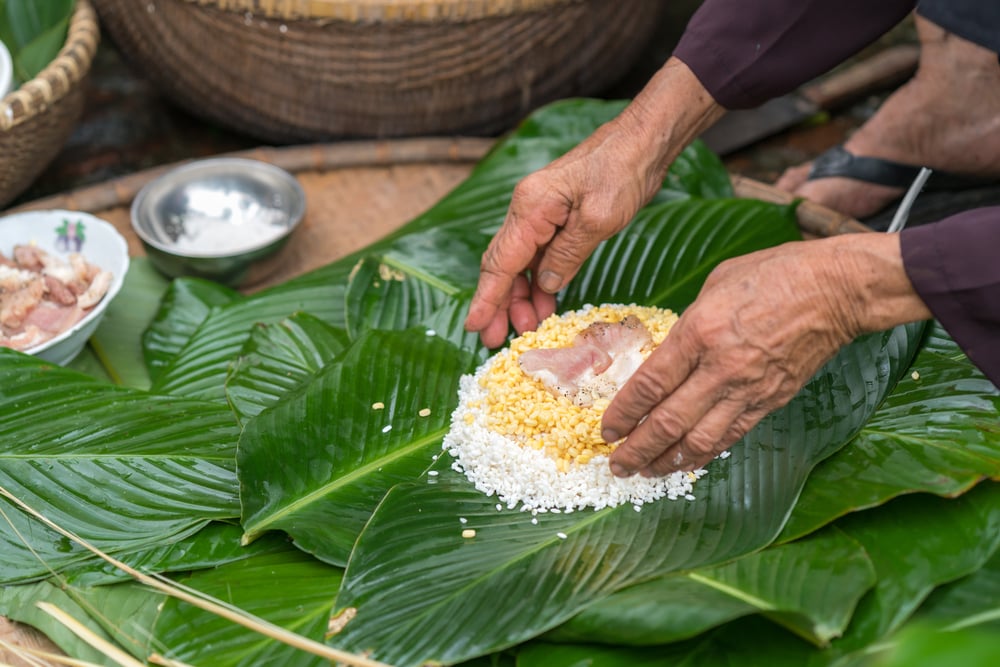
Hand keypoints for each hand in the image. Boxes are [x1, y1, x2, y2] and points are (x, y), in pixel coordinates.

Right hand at [463, 118, 656, 347]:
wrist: (643, 140)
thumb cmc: (624, 170)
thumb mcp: (598, 219)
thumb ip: (567, 255)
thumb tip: (544, 285)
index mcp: (530, 208)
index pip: (500, 263)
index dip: (487, 299)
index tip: (475, 327)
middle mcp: (527, 209)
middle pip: (502, 265)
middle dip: (499, 304)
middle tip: (498, 341)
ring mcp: (540, 212)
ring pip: (518, 263)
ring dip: (520, 297)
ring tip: (528, 328)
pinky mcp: (556, 217)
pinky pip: (537, 255)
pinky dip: (538, 282)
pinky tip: (545, 303)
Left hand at [602, 233, 930, 476]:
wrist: (836, 290)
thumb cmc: (774, 274)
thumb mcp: (715, 284)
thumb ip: (688, 322)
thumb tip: (671, 349)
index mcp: (699, 333)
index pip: (650, 385)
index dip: (624, 413)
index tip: (607, 429)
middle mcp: (720, 368)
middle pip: (668, 422)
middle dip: (637, 448)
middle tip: (617, 464)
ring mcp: (748, 390)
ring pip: (699, 440)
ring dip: (668, 461)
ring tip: (646, 471)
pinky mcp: (771, 401)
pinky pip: (731, 436)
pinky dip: (705, 453)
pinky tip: (687, 462)